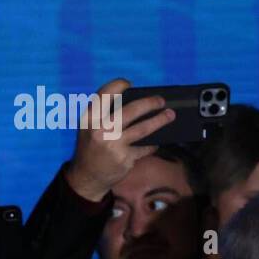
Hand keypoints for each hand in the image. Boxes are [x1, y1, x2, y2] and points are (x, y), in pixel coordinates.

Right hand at [65, 77, 174, 201]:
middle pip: (131, 110)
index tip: (128, 83)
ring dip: (160, 120)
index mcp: (89, 119)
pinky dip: (152, 145)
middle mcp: (100, 130)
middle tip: (161, 100)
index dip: (118, 85)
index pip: (104, 95)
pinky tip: (155, 142)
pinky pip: (145, 148)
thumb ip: (103, 114)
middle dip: (150, 103)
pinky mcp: (125, 158)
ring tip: (170, 115)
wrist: (87, 176)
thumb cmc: (91, 147)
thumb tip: (133, 100)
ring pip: (143, 128)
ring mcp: (114, 145)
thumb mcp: (89, 127)